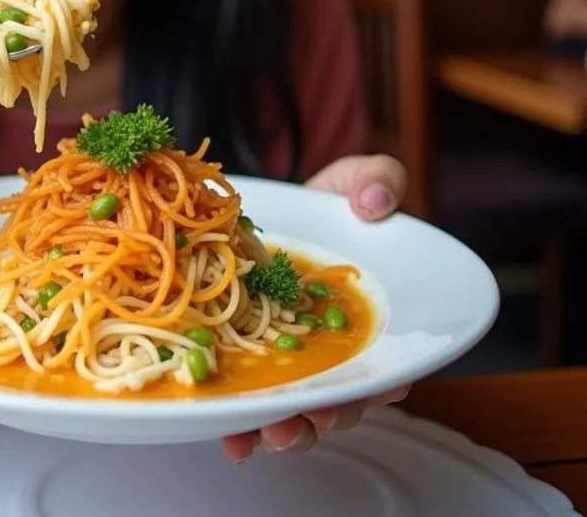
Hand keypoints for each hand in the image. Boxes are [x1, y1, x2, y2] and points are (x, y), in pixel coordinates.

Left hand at [221, 153, 409, 462]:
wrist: (280, 205)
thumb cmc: (330, 201)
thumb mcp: (357, 180)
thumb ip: (376, 181)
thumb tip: (375, 201)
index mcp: (370, 317)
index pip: (387, 361)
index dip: (380, 382)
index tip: (369, 390)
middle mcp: (332, 347)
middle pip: (335, 397)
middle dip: (320, 416)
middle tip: (303, 420)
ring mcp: (286, 353)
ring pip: (289, 406)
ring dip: (278, 427)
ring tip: (262, 434)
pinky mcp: (244, 350)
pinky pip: (243, 394)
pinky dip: (235, 418)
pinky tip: (225, 432)